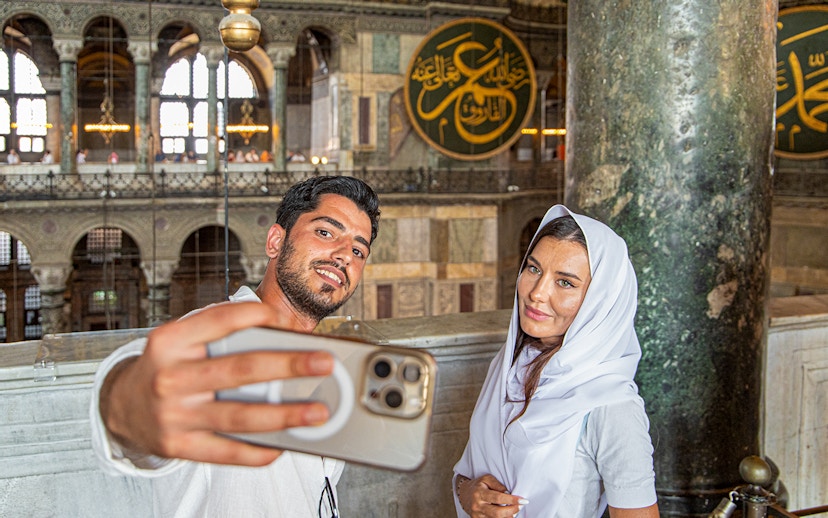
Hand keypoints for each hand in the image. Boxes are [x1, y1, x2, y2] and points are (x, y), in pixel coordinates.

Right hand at [99, 302, 334, 465]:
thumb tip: (283, 337)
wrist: (121, 405)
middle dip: (289, 365)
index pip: (220, 320)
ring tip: (317, 412)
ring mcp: (174, 414)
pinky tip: (284, 445)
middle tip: (324, 362)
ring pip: (239, 415)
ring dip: (285, 414)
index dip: (256, 315)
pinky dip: (257, 451)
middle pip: (240, 369)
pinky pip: (226, 452)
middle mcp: (170, 376)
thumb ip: (221, 334)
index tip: (287, 318)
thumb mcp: (182, 341)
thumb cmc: (169, 366)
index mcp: (170, 340)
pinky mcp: (178, 446)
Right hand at [457, 474, 527, 516]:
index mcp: (480, 494)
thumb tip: (508, 493)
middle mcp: (478, 506)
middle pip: (497, 513)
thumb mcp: (486, 479)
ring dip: (508, 516)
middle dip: (512, 510)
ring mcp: (478, 515)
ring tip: (514, 510)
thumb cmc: (478, 485)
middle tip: (520, 506)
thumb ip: (498, 484)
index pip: (498, 498)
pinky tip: (507, 514)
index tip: (523, 500)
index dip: (511, 500)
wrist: (464, 494)